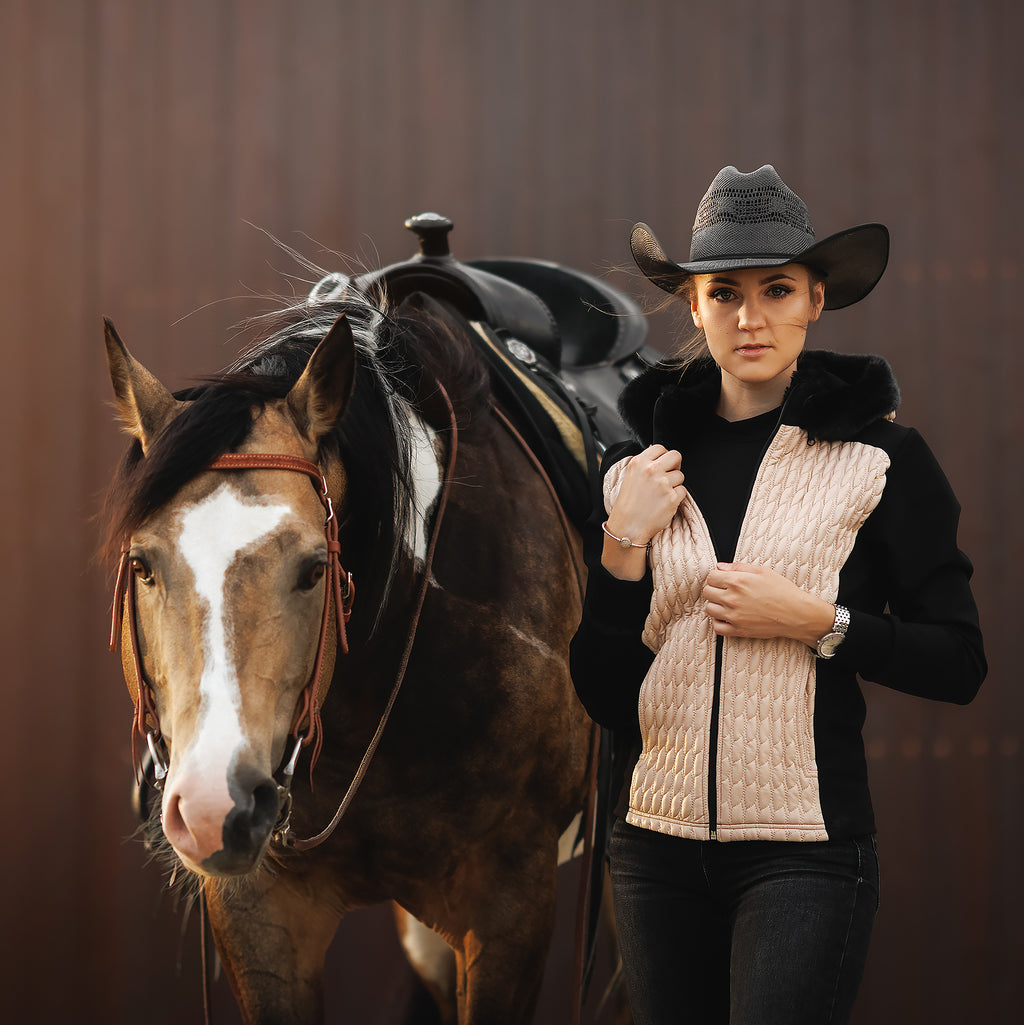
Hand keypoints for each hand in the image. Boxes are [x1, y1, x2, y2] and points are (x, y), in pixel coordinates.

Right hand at [606, 445, 685, 543]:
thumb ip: (644, 465)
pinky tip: (664, 502)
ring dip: (675, 484)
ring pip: (680, 475)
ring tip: (662, 494)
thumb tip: (659, 458)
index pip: (660, 448)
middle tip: (670, 474)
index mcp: (639, 463)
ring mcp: (663, 483)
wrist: (627, 527)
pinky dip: (677, 497)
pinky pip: (683, 491)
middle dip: (675, 465)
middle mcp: (651, 470)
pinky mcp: (672, 497)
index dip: (664, 456)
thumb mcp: (629, 477)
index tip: (664, 463)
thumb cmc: (627, 505)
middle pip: (676, 456)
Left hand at [702, 563, 834, 646]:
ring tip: (726, 604)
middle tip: (724, 591)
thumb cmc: (783, 590)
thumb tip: (719, 566)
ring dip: (715, 605)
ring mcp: (734, 616)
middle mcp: (732, 598)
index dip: (716, 577)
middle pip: (707, 592)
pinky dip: (718, 622)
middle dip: (714, 590)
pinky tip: (727, 617)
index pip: (711, 577)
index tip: (722, 580)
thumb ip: (738, 567)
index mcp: (737, 581)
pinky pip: (717, 627)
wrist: (796, 613)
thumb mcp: (762, 571)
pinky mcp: (738, 630)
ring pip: (709, 609)